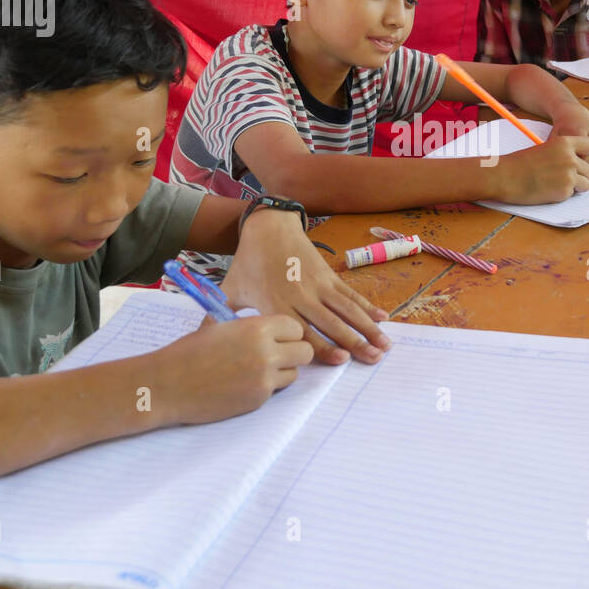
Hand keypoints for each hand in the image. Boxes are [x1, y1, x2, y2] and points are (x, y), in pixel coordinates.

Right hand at [161, 314, 314, 425]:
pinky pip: (275, 390)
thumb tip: (275, 331)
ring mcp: (264, 378)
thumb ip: (251, 328)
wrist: (168, 384)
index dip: (289, 333)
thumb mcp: (222, 327)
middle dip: (294, 353)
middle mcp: (266, 352)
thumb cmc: (190, 352)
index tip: (279, 337)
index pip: (296, 327)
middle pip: (305, 351)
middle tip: (277, 355)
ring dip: (282, 372)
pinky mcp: (258, 399)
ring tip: (255, 370)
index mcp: (257, 328)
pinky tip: (242, 383)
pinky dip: (265, 387)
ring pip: (294, 373)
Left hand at [221, 209, 391, 364]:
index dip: (323, 345)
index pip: (303, 329)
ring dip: (367, 327)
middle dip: (355, 341)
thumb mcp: (229, 290)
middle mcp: (301, 294)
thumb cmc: (246, 264)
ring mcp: (318, 284)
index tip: (340, 360)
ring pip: (347, 309)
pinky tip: (382, 318)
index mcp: (277, 303)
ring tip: (385, 344)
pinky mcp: (328, 275)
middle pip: (332, 322)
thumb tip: (203, 345)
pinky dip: (367, 306)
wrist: (267, 228)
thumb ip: (218, 319)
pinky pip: (350, 294)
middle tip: (373, 358)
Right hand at [494, 134, 588, 202]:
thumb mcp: (545, 148)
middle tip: (563, 176)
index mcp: (565, 142)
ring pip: (587, 183)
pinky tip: (549, 190)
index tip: (578, 159)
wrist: (505, 177)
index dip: (587, 154)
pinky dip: (563, 194)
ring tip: (557, 184)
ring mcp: (569, 175)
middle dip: (580, 174)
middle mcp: (570, 158)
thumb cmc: (521, 162)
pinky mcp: (564, 191)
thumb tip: (579, 161)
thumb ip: (564, 153)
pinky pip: (573, 194)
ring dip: (576, 186)